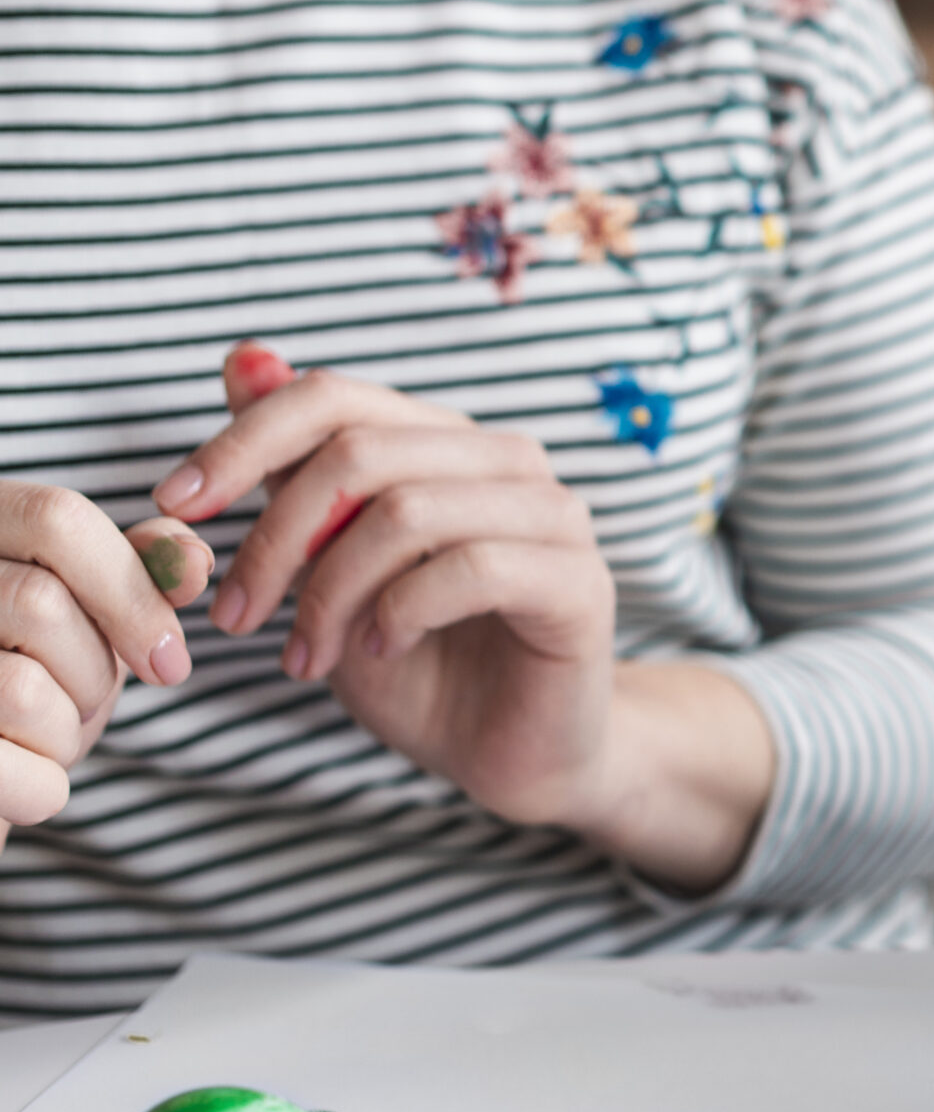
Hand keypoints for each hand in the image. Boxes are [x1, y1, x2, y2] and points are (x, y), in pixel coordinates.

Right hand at [0, 481, 211, 843]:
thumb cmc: (35, 676)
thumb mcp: (92, 617)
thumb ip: (143, 573)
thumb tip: (192, 561)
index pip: (57, 519)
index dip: (132, 589)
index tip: (170, 660)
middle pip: (40, 603)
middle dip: (93, 671)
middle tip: (83, 702)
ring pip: (21, 689)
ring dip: (65, 733)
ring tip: (44, 735)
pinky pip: (1, 767)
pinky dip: (41, 789)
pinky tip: (30, 784)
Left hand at [153, 342, 622, 833]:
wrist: (509, 753)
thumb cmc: (420, 662)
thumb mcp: (329, 566)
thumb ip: (294, 473)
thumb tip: (242, 357)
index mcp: (447, 443)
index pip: (337, 397)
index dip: (244, 440)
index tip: (174, 506)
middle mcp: (507, 461)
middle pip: (361, 452)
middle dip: (275, 538)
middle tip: (235, 618)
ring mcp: (554, 517)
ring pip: (406, 511)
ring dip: (329, 592)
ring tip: (305, 656)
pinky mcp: (580, 583)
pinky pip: (469, 570)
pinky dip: (398, 613)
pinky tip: (379, 648)